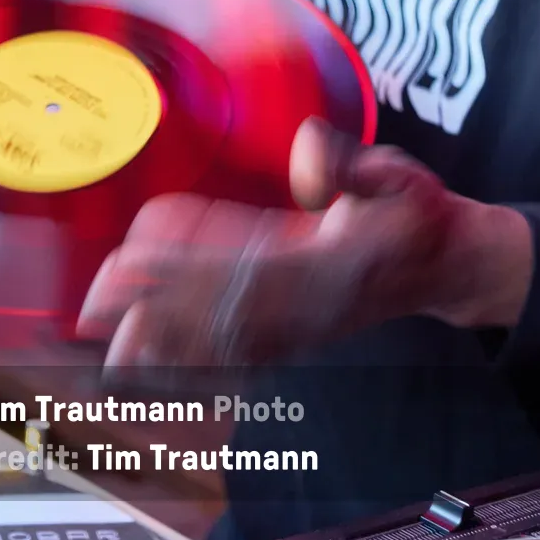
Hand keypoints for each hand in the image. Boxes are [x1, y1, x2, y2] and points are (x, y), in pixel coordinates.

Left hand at [75, 123, 533, 367]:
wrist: (444, 267)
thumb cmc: (416, 215)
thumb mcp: (400, 174)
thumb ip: (352, 165)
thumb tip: (305, 157)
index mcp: (321, 266)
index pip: (243, 271)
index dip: (188, 268)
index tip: (137, 261)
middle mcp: (300, 307)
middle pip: (216, 317)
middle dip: (155, 314)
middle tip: (94, 309)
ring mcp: (293, 329)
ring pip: (217, 347)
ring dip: (161, 351)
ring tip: (103, 353)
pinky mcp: (286, 338)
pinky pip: (230, 361)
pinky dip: (188, 374)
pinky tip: (148, 382)